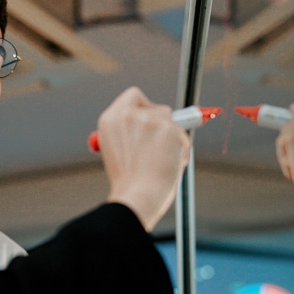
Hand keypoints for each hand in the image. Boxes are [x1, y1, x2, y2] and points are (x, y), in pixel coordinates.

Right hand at [97, 87, 189, 230]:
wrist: (137, 197)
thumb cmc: (128, 182)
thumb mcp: (117, 151)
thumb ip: (129, 133)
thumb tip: (156, 122)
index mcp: (110, 120)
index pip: (133, 96)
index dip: (145, 106)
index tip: (151, 118)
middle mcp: (128, 115)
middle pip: (157, 108)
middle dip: (165, 125)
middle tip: (163, 144)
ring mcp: (150, 121)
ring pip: (173, 124)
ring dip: (173, 141)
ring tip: (162, 163)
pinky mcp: (169, 129)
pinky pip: (182, 137)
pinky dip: (180, 152)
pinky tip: (169, 166)